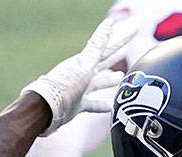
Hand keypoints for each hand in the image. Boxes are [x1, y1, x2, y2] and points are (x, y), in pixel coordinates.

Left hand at [22, 19, 133, 134]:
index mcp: (86, 62)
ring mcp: (81, 89)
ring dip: (110, 80)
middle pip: (105, 61)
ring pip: (100, 82)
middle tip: (127, 49)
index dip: (121, 38)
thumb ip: (97, 46)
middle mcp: (84, 74)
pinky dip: (103, 104)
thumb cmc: (65, 86)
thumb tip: (109, 23)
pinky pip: (94, 104)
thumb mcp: (85, 65)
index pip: (108, 47)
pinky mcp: (79, 105)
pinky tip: (111, 106)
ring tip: (121, 76)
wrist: (47, 109)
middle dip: (117, 54)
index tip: (134, 29)